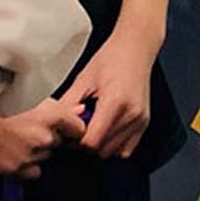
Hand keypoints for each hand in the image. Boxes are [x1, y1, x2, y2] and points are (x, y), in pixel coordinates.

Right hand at [0, 100, 85, 180]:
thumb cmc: (9, 112)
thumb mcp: (38, 104)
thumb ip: (64, 109)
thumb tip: (82, 110)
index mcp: (50, 117)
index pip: (79, 129)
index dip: (73, 130)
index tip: (66, 130)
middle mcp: (43, 137)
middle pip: (61, 144)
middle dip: (52, 140)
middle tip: (35, 132)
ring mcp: (32, 155)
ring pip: (47, 158)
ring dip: (40, 152)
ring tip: (24, 141)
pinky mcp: (19, 170)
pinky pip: (35, 172)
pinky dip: (30, 166)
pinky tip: (20, 154)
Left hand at [63, 26, 159, 159]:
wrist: (136, 47)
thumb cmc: (111, 58)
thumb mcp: (84, 78)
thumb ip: (68, 104)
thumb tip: (55, 123)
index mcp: (115, 102)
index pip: (91, 142)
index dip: (76, 140)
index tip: (71, 130)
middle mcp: (131, 114)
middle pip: (102, 150)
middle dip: (87, 144)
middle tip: (80, 127)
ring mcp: (140, 120)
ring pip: (114, 152)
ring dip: (100, 145)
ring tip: (93, 126)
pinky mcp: (144, 122)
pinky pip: (126, 149)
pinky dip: (114, 145)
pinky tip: (106, 129)